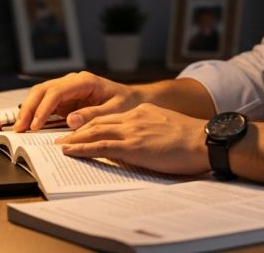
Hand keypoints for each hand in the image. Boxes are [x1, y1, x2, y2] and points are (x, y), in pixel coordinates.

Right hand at [14, 71, 140, 131]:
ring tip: (20, 129)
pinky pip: (44, 105)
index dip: (43, 108)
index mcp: (85, 81)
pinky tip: (28, 127)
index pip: (57, 91)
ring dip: (28, 111)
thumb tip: (71, 121)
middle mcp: (72, 82)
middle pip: (42, 90)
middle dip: (29, 108)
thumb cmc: (126, 103)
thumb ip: (94, 115)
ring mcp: (66, 90)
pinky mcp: (63, 100)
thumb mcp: (115, 110)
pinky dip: (34, 114)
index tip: (36, 125)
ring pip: (39, 95)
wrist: (132, 100)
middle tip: (20, 128)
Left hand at [54, 103, 210, 174]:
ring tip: (59, 145)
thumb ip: (152, 130)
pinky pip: (100, 146)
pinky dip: (81, 148)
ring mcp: (132, 131)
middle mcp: (134, 117)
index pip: (112, 118)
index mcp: (143, 112)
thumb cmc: (193, 139)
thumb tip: (144, 142)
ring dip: (74, 139)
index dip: (93, 123)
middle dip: (78, 130)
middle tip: (61, 136)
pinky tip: (69, 151)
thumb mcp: (168, 127)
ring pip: (95, 132)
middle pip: (98, 122)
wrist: (204, 140)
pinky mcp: (132, 146)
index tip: (81, 129)